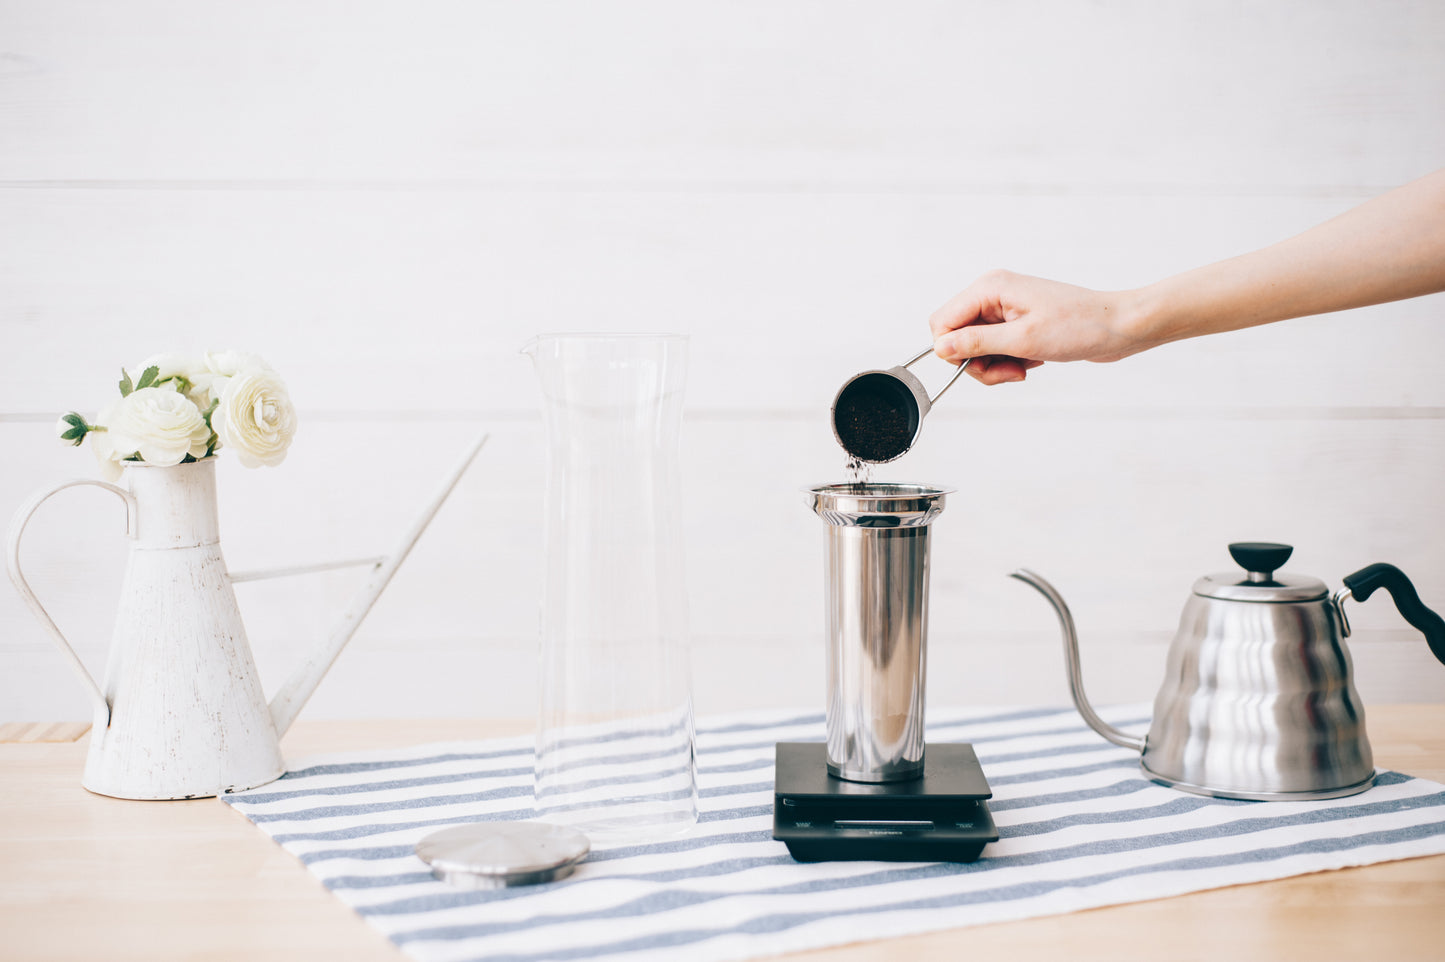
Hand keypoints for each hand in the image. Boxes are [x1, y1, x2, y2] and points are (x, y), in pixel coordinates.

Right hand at [929, 270, 1149, 384]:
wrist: (1118, 327)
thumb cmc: (1079, 327)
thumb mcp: (1023, 340)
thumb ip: (976, 342)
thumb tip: (940, 347)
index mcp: (990, 288)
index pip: (942, 321)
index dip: (952, 350)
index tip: (979, 364)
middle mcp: (993, 294)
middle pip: (957, 337)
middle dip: (978, 362)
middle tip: (1009, 371)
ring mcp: (1004, 309)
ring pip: (975, 348)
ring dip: (994, 366)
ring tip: (1023, 368)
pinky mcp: (1016, 323)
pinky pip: (994, 349)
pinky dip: (1008, 362)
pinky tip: (1032, 361)